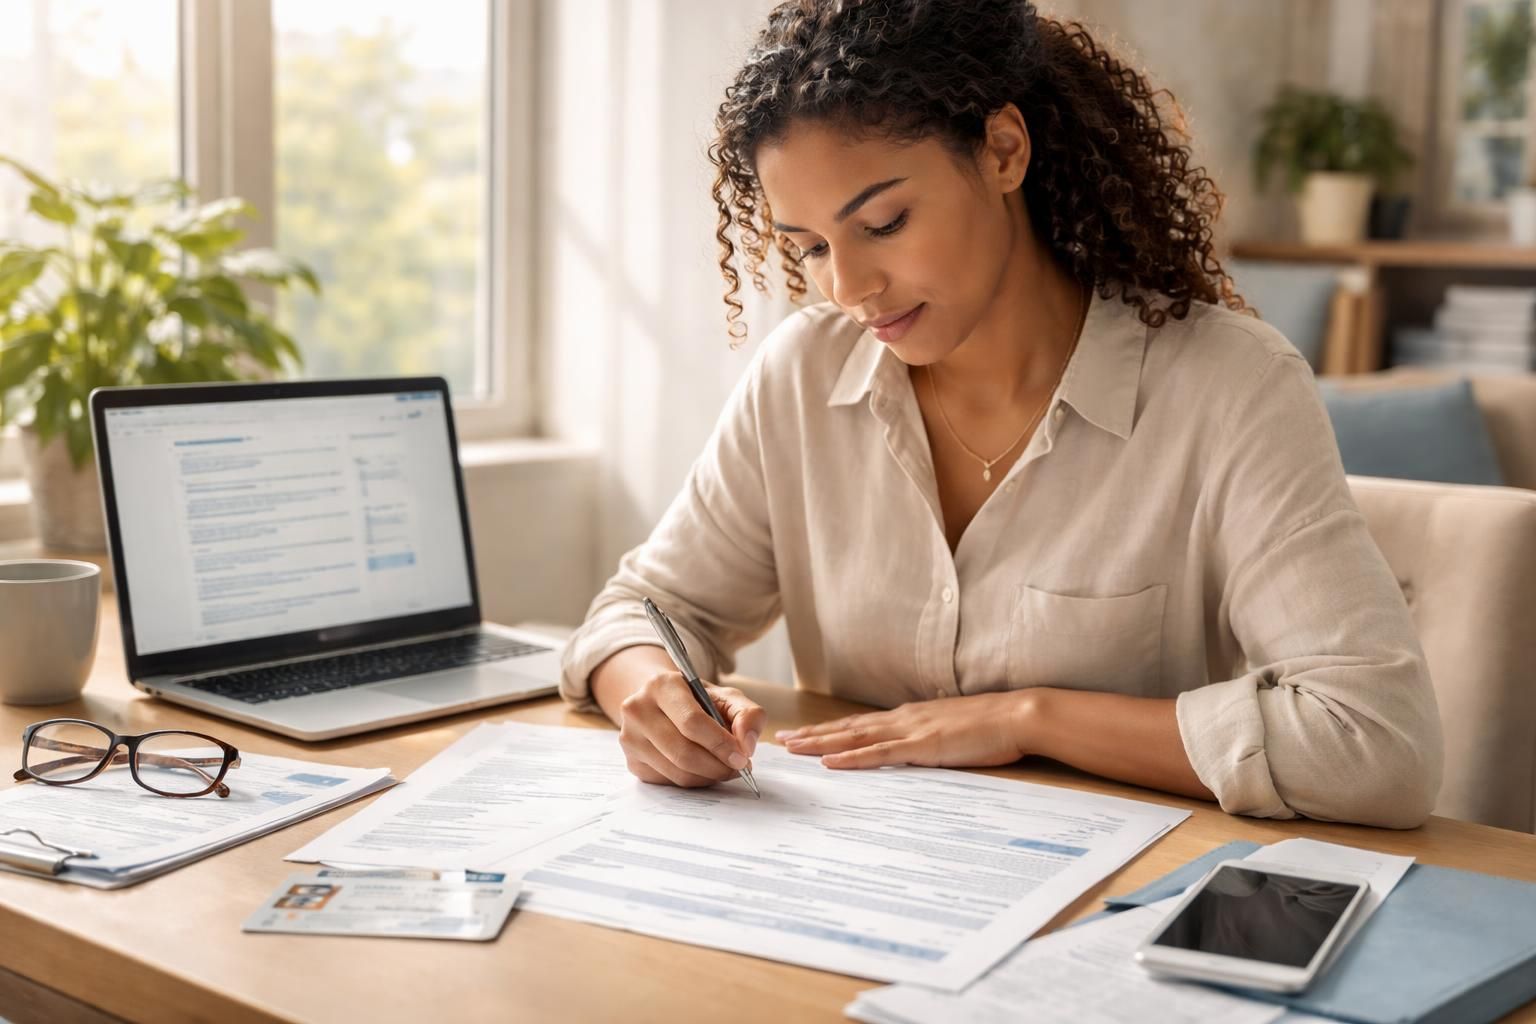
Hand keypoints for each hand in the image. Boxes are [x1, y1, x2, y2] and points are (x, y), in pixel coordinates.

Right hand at [615, 671, 764, 787]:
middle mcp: (638, 710)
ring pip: (678, 773)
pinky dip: (694, 781)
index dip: (721, 744)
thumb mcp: (726, 697)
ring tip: (725, 768)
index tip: (743, 758)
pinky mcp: (632, 762)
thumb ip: (747, 714)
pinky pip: (670, 782)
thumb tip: (746, 745)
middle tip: (739, 768)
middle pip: (684, 752)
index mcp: (661, 685)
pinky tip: (704, 769)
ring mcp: (631, 738)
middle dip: (718, 766)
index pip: (692, 722)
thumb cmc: (697, 701)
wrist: (661, 703)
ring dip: (709, 777)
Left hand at [775, 691, 1034, 768]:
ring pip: (853, 737)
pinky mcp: (921, 745)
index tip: (803, 735)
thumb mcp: (954, 733)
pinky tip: (829, 763)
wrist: (1017, 715)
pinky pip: (878, 753)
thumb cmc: (992, 727)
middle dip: (812, 735)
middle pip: (847, 728)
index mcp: (910, 717)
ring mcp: (910, 730)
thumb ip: (931, 740)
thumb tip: (918, 750)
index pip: (860, 725)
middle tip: (782, 741)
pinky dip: (851, 758)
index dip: (829, 731)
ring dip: (819, 743)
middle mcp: (902, 719)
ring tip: (792, 748)